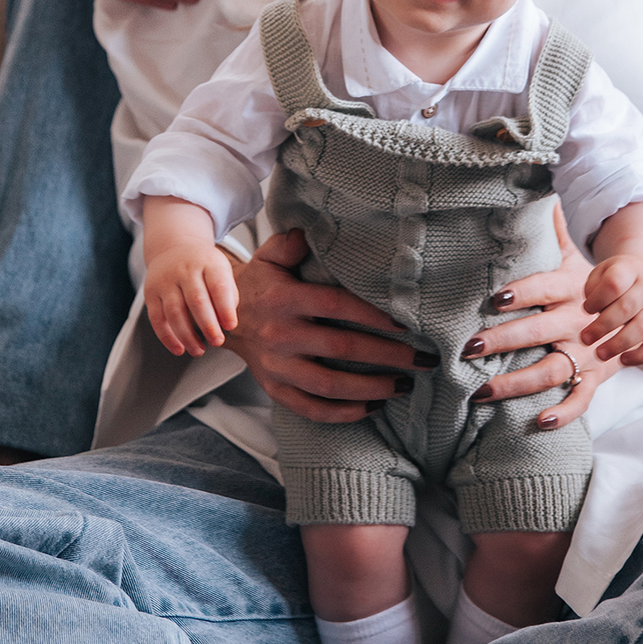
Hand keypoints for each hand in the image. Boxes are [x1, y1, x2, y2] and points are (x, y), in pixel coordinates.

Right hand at [145, 239, 239, 357]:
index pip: (218, 285)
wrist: (173, 248)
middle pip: (196, 300)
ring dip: (187, 336)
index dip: (225, 308)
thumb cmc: (203, 266)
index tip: (231, 326)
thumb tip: (226, 324)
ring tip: (199, 350)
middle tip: (217, 341)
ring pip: (175, 312)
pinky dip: (167, 337)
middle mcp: (185, 269)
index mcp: (208, 262)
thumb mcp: (220, 270)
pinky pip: (157, 318)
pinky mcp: (150, 292)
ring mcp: (165, 280)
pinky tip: (179, 349)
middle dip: (208, 325)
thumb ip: (228, 295)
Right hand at [224, 231, 428, 423]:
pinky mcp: (275, 390)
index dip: (372, 315)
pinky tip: (372, 407)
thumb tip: (313, 230)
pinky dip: (343, 413)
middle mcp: (281, 335)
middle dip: (387, 356)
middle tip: (422, 360)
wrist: (220, 318)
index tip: (406, 323)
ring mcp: (277, 367)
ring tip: (404, 385)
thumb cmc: (258, 283)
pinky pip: (311, 408)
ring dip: (371, 388)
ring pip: (329, 385)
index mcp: (284, 299)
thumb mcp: (269, 255)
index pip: (336, 306)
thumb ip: (292, 243)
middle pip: (341, 349)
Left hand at [457, 204, 618, 428]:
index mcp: (571, 288)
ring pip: (551, 370)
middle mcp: (578, 321)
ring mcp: (589, 352)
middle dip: (502, 341)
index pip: (542, 288)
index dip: (521, 293)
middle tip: (467, 347)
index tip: (493, 297)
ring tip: (481, 392)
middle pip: (537, 332)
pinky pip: (582, 399)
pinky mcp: (598, 376)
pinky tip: (540, 422)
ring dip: (516, 383)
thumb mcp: (576, 255)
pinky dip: (565, 412)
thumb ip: (553, 230)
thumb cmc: (594, 281)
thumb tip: (537, 191)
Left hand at [580, 254, 642, 365]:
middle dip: (602, 326)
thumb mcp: (603, 271)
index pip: (615, 283)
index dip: (598, 298)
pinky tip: (622, 360)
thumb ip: (593, 286)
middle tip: (584, 339)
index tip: (586, 309)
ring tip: (599, 354)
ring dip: (618, 344)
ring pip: (642, 328)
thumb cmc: (619, 277)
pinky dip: (641, 356)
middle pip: (627, 307)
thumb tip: (589, 309)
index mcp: (630, 270)